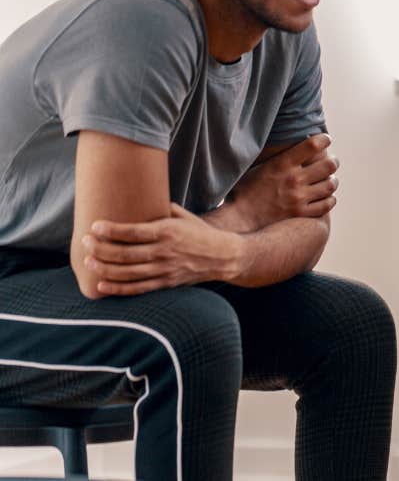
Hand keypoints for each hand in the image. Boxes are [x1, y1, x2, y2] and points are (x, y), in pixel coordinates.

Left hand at [82, 204, 245, 295]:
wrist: (223, 256)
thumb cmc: (200, 232)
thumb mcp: (183, 216)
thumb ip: (160, 210)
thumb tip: (136, 199)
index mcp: (168, 231)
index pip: (132, 232)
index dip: (110, 230)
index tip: (94, 226)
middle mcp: (165, 252)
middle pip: (124, 253)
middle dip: (100, 248)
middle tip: (85, 242)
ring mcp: (164, 270)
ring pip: (127, 273)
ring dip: (103, 268)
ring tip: (88, 261)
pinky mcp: (165, 283)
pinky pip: (137, 289)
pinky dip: (117, 289)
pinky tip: (101, 285)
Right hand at [226, 134, 338, 228]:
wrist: (239, 219)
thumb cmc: (244, 191)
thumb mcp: (258, 167)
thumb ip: (276, 157)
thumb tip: (290, 144)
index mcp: (282, 164)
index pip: (313, 145)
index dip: (323, 140)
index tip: (326, 139)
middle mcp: (294, 180)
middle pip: (328, 165)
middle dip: (333, 161)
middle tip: (332, 162)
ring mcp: (299, 198)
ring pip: (330, 185)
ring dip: (332, 181)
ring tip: (330, 180)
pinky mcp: (301, 214)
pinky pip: (326, 205)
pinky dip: (329, 199)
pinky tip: (326, 197)